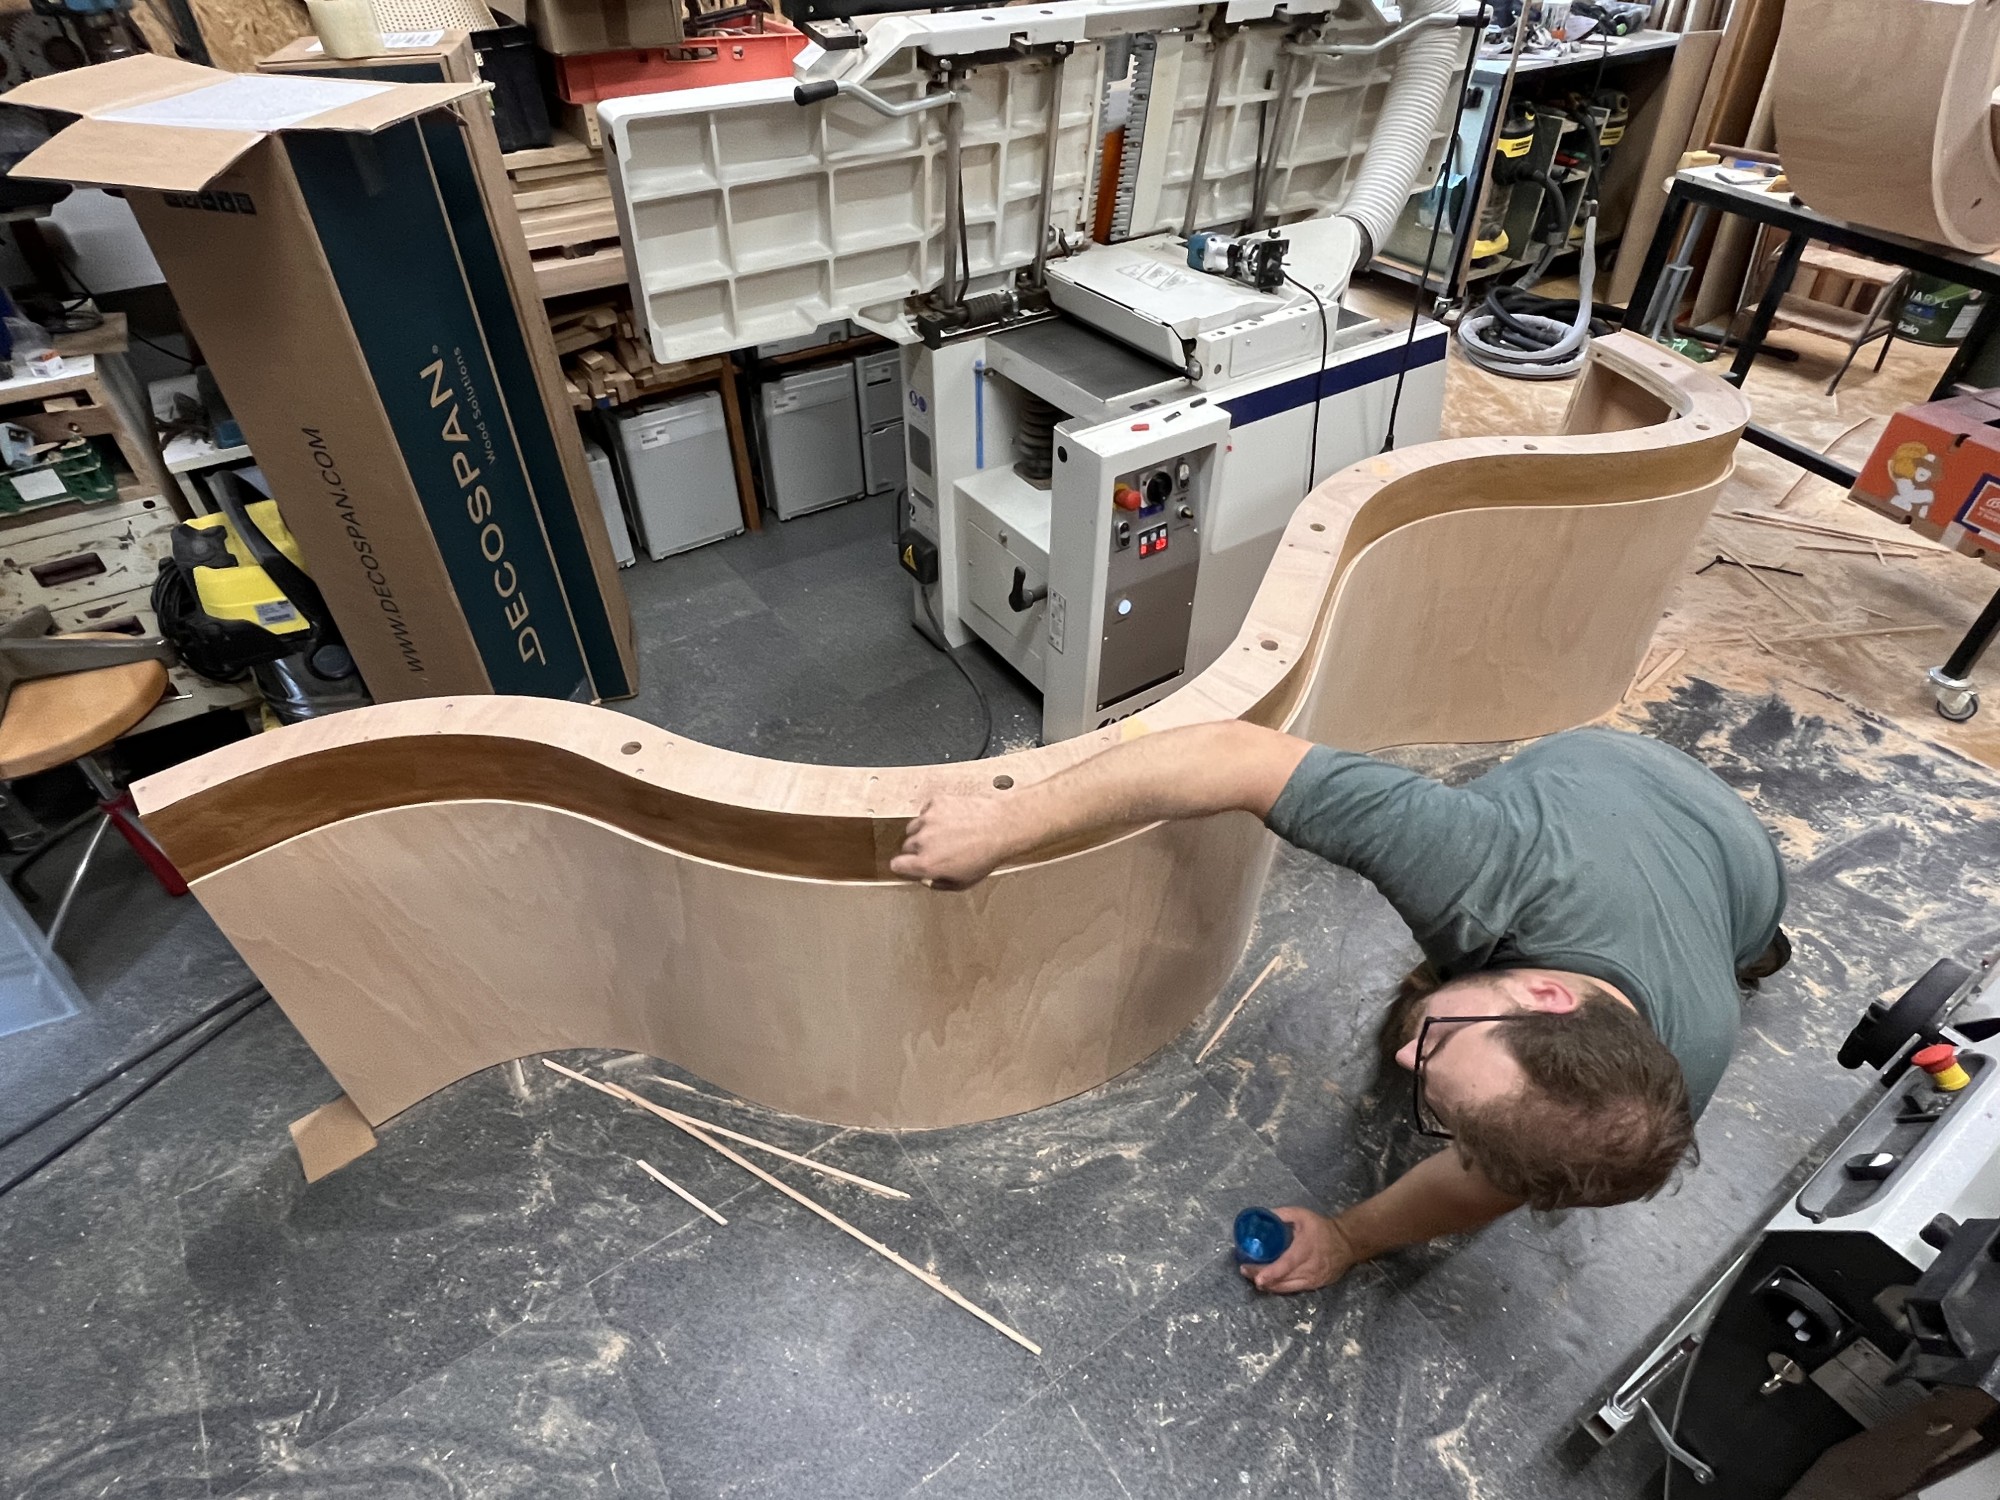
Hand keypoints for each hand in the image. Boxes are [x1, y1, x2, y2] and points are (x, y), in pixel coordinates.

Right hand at [888, 793, 1021, 889]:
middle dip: (917, 849)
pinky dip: (934, 814)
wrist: (1002, 827)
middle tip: (936, 849)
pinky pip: (926, 810)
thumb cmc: (987, 854)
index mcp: (927, 863)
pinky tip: (950, 819)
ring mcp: (929, 819)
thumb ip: (939, 884)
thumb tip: (928, 880)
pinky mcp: (936, 802)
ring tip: (945, 834)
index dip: (903, 866)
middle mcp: (923, 840)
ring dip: (924, 831)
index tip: (907, 864)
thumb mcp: (963, 882)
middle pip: (906, 845)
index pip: (897, 865)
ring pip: (914, 827)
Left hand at [1240, 1207, 1361, 1293]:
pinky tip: (1269, 1283)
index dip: (1271, 1273)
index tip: (1256, 1277)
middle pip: (1282, 1279)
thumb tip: (1261, 1215)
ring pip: (1286, 1288)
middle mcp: (1309, 1268)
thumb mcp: (1302, 1215)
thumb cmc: (1322, 1228)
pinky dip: (1279, 1287)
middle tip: (1245, 1271)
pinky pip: (1293, 1289)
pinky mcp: (1315, 1285)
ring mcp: (1312, 1280)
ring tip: (1253, 1277)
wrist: (1347, 1242)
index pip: (1286, 1264)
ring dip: (1269, 1285)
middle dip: (1261, 1278)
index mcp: (1305, 1249)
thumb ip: (1281, 1214)